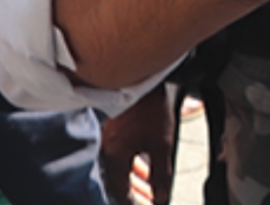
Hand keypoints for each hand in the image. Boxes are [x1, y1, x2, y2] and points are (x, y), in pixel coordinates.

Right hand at [99, 85, 176, 204]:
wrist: (142, 77)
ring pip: (121, 171)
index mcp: (115, 157)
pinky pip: (122, 158)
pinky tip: (145, 170)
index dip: (132, 204)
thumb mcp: (161, 144)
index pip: (119, 193)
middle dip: (134, 196)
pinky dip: (134, 168)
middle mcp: (108, 150)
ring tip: (150, 191)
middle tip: (147, 202)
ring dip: (135, 183)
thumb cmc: (150, 107)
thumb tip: (161, 197)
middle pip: (117, 184)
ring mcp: (110, 141)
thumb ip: (161, 174)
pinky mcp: (116, 132)